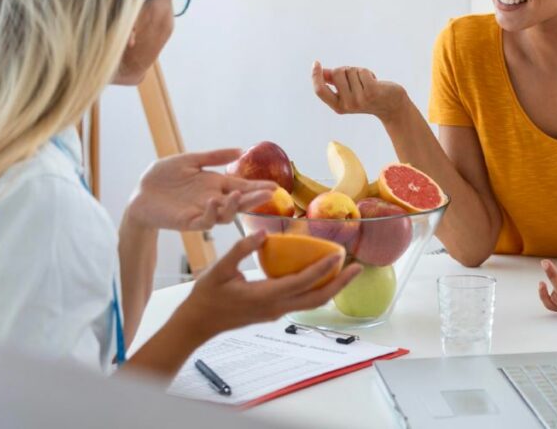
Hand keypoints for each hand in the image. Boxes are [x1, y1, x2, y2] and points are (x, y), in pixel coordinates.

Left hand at [127, 149, 277, 231]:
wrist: (141, 192)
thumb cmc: (164, 177)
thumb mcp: (191, 160)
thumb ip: (214, 156)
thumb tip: (240, 150)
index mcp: (216, 184)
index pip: (242, 186)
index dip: (259, 187)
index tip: (277, 186)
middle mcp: (213, 199)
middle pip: (240, 201)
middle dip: (255, 198)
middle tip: (270, 194)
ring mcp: (201, 212)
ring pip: (225, 215)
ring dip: (234, 206)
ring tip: (240, 194)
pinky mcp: (187, 221)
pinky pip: (203, 221)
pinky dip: (210, 213)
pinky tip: (213, 201)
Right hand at [176, 231, 362, 338]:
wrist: (198, 323)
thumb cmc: (207, 296)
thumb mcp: (220, 269)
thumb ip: (241, 250)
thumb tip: (262, 234)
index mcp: (264, 296)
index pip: (301, 283)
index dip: (322, 269)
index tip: (338, 255)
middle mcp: (275, 307)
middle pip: (317, 299)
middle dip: (340, 284)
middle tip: (357, 268)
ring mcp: (276, 312)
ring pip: (312, 303)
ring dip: (332, 288)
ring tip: (346, 271)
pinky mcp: (273, 312)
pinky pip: (302, 302)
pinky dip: (317, 290)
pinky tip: (320, 275)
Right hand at [312, 61, 406, 121]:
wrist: (392, 106)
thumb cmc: (368, 96)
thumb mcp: (349, 91)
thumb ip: (334, 82)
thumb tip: (321, 71)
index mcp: (338, 106)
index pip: (320, 91)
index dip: (315, 76)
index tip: (316, 63)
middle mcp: (347, 105)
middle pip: (336, 73)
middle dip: (346, 69)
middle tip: (357, 78)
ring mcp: (359, 99)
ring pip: (350, 70)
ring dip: (359, 71)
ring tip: (367, 82)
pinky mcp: (371, 92)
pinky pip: (362, 71)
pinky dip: (368, 72)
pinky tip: (375, 81)